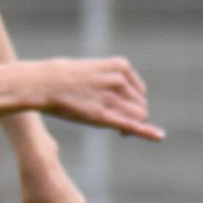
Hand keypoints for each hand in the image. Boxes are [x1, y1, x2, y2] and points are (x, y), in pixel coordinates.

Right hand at [30, 57, 162, 140]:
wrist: (43, 83)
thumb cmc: (63, 77)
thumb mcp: (93, 70)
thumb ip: (110, 79)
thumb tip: (121, 96)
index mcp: (120, 66)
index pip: (139, 90)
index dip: (131, 102)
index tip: (119, 109)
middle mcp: (120, 80)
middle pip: (141, 104)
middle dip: (131, 114)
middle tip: (114, 120)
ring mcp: (112, 97)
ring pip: (138, 116)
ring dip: (131, 123)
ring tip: (112, 126)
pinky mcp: (103, 115)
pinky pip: (132, 125)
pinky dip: (147, 131)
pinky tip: (158, 136)